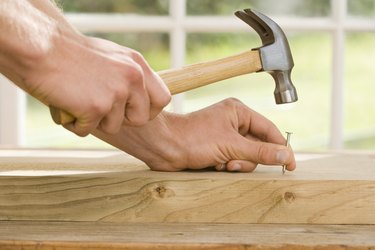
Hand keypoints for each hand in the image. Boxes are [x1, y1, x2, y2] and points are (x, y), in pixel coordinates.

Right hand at [25, 34, 170, 135]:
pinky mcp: (96, 107)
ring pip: (113, 127)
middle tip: (100, 108)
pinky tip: (66, 104)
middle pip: (141, 119)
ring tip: (77, 99)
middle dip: (121, 120)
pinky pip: (88, 130)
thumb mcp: (111, 58)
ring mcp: (116, 93)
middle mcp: (132, 78)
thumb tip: (135, 97)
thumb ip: (127, 76)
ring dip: (94, 120)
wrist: (40, 47)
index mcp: (138, 65)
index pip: (162, 99)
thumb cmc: (70, 52)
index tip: (133, 112)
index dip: (148, 111)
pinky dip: (75, 124)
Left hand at [94, 98, 295, 171]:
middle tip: (234, 163)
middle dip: (248, 158)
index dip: (281, 147)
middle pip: (258, 146)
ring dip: (236, 164)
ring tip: (222, 164)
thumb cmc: (193, 139)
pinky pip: (234, 162)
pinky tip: (214, 165)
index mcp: (238, 112)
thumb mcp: (231, 145)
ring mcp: (225, 137)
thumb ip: (260, 151)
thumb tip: (286, 155)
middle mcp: (233, 122)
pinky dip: (227, 167)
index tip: (290, 165)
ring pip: (247, 157)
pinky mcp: (217, 149)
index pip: (269, 130)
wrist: (164, 148)